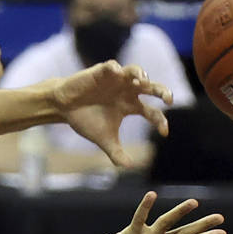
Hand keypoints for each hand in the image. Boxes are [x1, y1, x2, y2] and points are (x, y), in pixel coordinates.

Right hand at [52, 61, 171, 167]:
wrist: (64, 108)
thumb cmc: (86, 120)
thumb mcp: (104, 139)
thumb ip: (116, 153)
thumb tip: (129, 167)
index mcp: (130, 106)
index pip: (152, 112)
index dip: (160, 121)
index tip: (164, 132)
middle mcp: (127, 91)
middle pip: (151, 87)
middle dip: (162, 91)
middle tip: (168, 99)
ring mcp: (115, 80)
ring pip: (135, 71)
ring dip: (141, 74)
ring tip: (143, 81)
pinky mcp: (101, 72)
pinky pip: (112, 66)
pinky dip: (116, 68)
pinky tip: (117, 73)